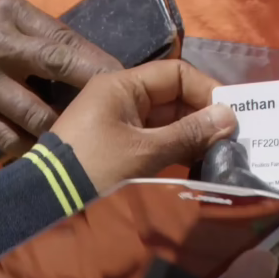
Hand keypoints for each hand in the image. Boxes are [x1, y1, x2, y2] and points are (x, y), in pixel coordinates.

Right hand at [0, 0, 121, 156]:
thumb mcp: (4, 18)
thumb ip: (43, 36)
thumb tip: (94, 64)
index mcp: (12, 17)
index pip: (66, 40)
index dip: (100, 64)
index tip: (130, 81)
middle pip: (58, 67)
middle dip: (94, 92)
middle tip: (121, 113)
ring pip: (36, 115)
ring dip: (65, 130)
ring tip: (89, 142)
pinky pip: (10, 140)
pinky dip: (33, 149)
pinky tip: (50, 155)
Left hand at [51, 60, 237, 191]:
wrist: (48, 203)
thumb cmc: (95, 170)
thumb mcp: (145, 152)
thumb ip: (189, 134)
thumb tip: (229, 118)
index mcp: (122, 86)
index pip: (175, 74)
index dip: (206, 90)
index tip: (231, 115)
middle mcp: (120, 99)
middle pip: (173, 98)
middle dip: (202, 117)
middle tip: (230, 141)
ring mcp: (117, 124)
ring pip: (165, 122)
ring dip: (191, 136)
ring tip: (218, 155)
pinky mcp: (116, 149)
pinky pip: (153, 141)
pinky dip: (174, 150)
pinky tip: (195, 165)